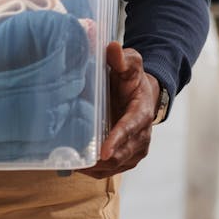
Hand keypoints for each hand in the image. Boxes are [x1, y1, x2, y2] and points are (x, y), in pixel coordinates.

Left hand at [79, 40, 159, 178]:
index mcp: (142, 112)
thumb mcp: (131, 64)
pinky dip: (97, 171)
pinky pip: (112, 170)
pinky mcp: (129, 157)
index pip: (129, 128)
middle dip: (101, 159)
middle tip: (76, 161)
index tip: (104, 151)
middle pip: (122, 153)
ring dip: (97, 168)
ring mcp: (136, 149)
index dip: (117, 140)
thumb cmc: (133, 78)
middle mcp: (142, 135)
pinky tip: (79, 167)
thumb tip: (112, 47)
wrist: (144, 95)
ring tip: (74, 165)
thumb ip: (122, 58)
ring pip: (116, 165)